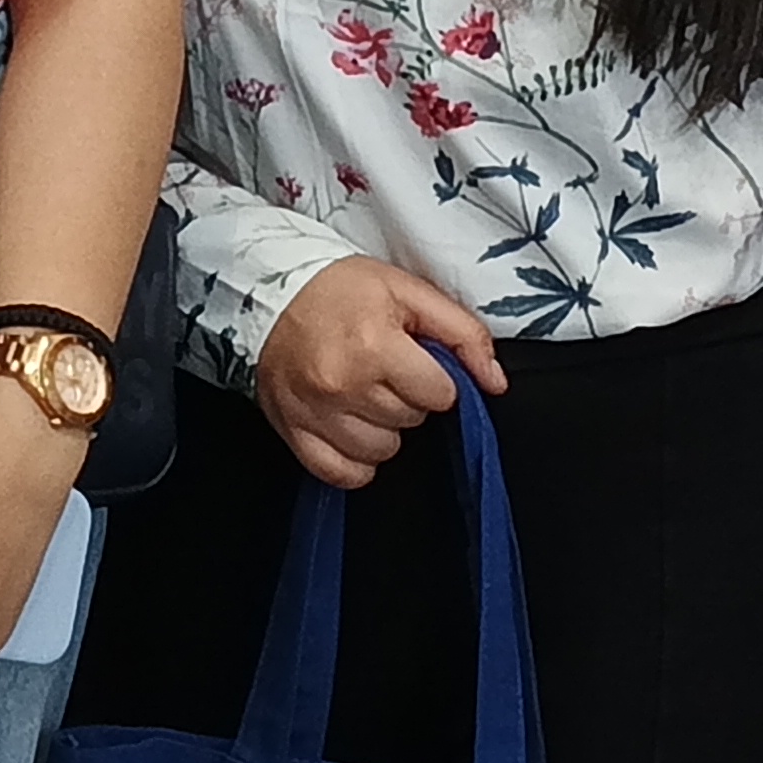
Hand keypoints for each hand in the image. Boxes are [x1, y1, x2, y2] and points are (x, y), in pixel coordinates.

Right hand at [253, 256, 509, 488]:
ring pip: (381, 452)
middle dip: (407, 397)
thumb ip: (462, 333)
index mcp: (375, 345)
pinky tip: (351, 429)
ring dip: (382, 427)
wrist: (267, 292)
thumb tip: (495, 381)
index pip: (440, 395)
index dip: (435, 377)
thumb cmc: (338, 289)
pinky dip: (354, 460)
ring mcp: (315, 412)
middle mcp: (343, 384)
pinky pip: (340, 473)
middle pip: (411, 421)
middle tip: (385, 369)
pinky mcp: (293, 431)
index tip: (414, 360)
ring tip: (364, 393)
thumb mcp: (407, 291)